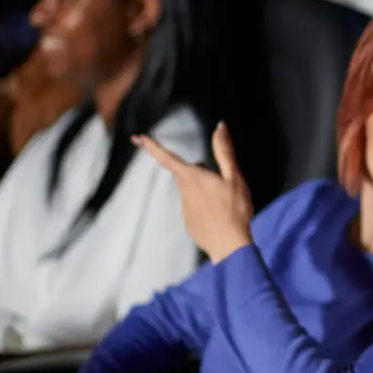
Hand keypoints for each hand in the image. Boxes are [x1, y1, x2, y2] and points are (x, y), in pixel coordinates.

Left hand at [133, 121, 253, 262]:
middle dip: (196, 171)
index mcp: (193, 177)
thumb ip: (224, 151)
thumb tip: (220, 126)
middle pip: (184, 174)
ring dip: (202, 189)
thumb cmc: (235, 209)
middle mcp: (184, 192)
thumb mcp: (235, 177)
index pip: (167, 158)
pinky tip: (219, 214)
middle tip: (219, 178)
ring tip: (224, 199)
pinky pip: (194, 208)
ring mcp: (185, 210)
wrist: (231, 246)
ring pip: (190, 191)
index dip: (152, 146)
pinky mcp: (189, 223)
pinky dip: (204, 206)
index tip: (137, 138)